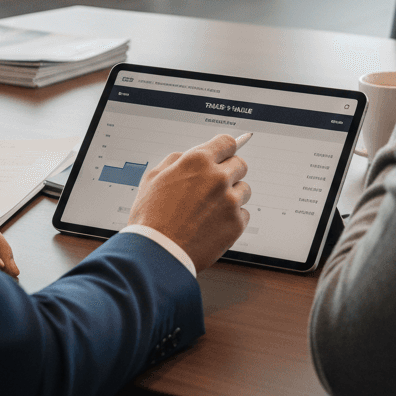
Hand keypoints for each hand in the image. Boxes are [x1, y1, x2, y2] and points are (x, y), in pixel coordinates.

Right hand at [127, 134, 250, 272]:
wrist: (157, 253)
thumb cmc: (151, 216)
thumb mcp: (153, 177)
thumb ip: (175, 160)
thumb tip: (189, 155)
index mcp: (197, 161)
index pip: (227, 142)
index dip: (226, 148)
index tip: (226, 152)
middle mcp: (217, 177)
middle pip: (240, 164)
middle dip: (229, 171)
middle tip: (215, 184)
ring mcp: (230, 201)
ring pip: (244, 189)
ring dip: (232, 195)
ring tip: (210, 208)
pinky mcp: (236, 224)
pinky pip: (243, 214)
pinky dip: (232, 218)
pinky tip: (213, 224)